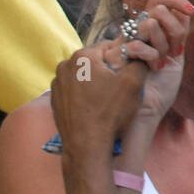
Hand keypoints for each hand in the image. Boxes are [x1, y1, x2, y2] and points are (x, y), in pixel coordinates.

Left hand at [50, 43, 148, 159]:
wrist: (86, 146)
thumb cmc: (109, 114)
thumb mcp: (133, 84)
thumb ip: (139, 61)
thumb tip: (139, 53)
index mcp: (82, 57)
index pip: (108, 46)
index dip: (123, 57)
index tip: (129, 71)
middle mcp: (65, 66)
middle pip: (94, 61)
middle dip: (107, 70)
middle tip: (119, 88)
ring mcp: (57, 84)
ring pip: (83, 76)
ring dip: (95, 83)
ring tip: (107, 100)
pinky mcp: (54, 99)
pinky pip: (74, 90)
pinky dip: (84, 95)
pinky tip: (94, 108)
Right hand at [120, 0, 193, 121]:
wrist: (148, 110)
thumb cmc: (161, 89)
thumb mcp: (175, 56)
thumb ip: (177, 33)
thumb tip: (184, 11)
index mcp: (149, 31)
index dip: (177, 0)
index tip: (193, 11)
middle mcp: (136, 32)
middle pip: (157, 5)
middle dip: (173, 27)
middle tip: (174, 51)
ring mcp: (126, 40)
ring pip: (150, 22)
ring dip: (163, 44)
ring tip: (160, 63)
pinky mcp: (119, 53)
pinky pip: (140, 43)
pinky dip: (152, 56)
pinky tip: (151, 69)